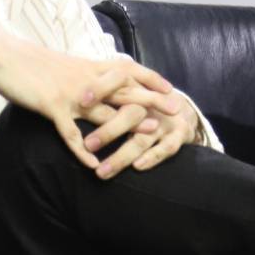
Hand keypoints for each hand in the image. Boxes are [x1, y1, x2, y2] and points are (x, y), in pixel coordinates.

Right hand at [0, 32, 178, 173]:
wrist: (0, 54)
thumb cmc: (30, 62)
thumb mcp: (62, 65)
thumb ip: (83, 75)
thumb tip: (97, 84)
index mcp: (88, 68)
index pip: (127, 70)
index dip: (150, 79)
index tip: (171, 89)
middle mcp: (85, 80)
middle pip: (125, 91)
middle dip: (153, 102)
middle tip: (177, 112)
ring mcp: (71, 94)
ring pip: (104, 113)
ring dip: (128, 127)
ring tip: (149, 138)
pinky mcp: (52, 106)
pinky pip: (70, 133)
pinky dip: (81, 149)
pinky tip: (92, 163)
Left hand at [80, 91, 197, 176]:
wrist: (182, 106)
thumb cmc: (145, 100)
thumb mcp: (130, 87)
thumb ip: (108, 89)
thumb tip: (72, 93)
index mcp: (140, 88)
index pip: (120, 82)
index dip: (101, 89)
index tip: (82, 101)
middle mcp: (154, 104)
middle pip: (131, 114)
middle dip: (109, 131)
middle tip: (88, 145)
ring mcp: (167, 121)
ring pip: (142, 139)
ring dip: (121, 157)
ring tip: (102, 172)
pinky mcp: (180, 136)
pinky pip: (166, 149)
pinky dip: (152, 158)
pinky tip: (137, 167)